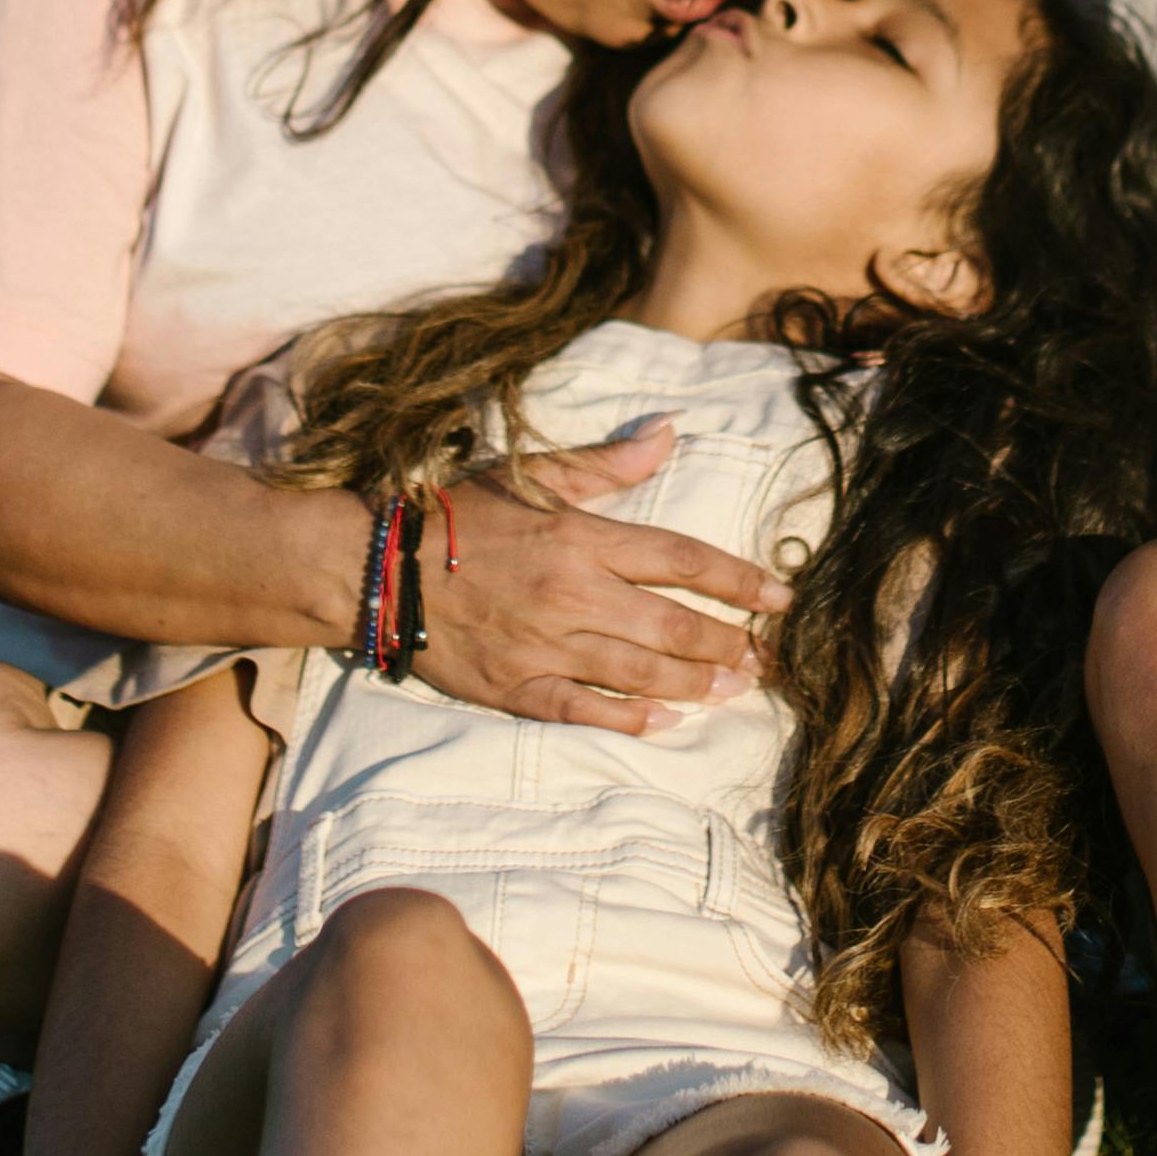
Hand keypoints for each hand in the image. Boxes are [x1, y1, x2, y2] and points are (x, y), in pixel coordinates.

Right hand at [416, 424, 781, 731]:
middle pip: (673, 626)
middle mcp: (571, 594)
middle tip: (764, 658)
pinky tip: (665, 723)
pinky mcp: (515, 685)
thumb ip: (606, 462)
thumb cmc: (456, 513)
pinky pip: (582, 708)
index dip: (738, 580)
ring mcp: (544, 645)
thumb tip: (669, 432)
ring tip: (732, 691)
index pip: (681, 559)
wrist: (376, 563)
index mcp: (580, 538)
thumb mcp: (531, 474)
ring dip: (695, 684)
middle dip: (728, 644)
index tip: (780, 597)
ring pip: (639, 673)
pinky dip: (628, 718)